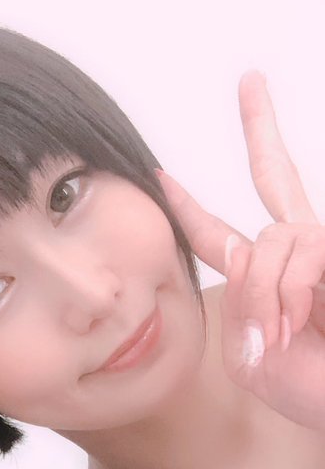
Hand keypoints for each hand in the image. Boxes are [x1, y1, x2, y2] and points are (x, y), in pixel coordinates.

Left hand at [157, 72, 324, 431]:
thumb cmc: (306, 389)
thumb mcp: (249, 355)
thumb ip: (238, 305)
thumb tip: (243, 252)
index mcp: (261, 278)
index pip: (218, 234)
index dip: (189, 208)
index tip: (161, 177)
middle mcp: (297, 251)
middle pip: (274, 176)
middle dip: (261, 127)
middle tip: (251, 80)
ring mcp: (322, 247)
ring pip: (269, 241)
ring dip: (267, 297)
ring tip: (283, 336)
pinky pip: (299, 256)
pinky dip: (289, 296)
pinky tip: (301, 323)